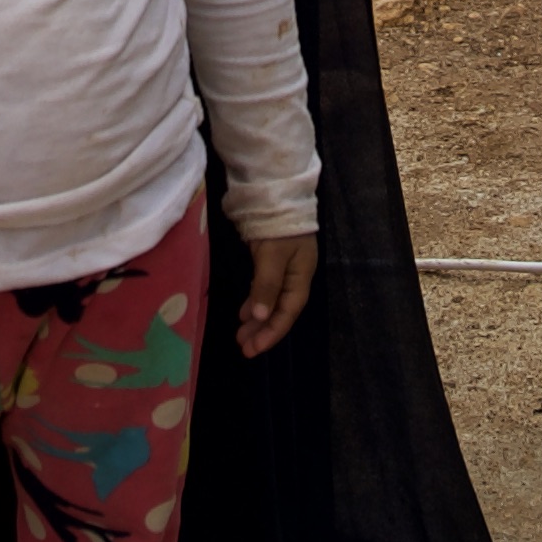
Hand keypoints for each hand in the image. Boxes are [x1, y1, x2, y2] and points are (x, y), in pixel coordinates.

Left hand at [232, 229, 315, 354]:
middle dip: (263, 331)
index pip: (288, 312)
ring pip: (271, 302)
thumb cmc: (279, 225)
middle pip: (280, 311)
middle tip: (244, 348)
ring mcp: (284, 271)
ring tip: (240, 336)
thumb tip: (261, 317)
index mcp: (301, 277)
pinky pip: (264, 291)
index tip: (254, 348)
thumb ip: (266, 285)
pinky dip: (255, 303)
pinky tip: (244, 314)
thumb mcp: (273, 255)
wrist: (276, 193)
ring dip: (257, 319)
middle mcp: (295, 278)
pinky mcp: (271, 264)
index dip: (273, 332)